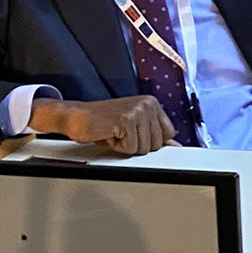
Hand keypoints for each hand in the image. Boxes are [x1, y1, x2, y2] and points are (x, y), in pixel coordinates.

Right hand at [30, 96, 175, 155]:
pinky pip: (130, 148)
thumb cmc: (102, 123)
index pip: (168, 134)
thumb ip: (155, 135)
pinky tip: (109, 134)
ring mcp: (138, 111)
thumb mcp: (134, 128)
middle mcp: (148, 104)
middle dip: (137, 145)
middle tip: (120, 133)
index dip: (149, 141)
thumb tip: (176, 147)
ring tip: (114, 133)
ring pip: (144, 148)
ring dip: (126, 147)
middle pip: (157, 144)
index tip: (134, 135)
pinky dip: (117, 147)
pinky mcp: (126, 120)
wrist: (75, 117)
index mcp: (152, 103)